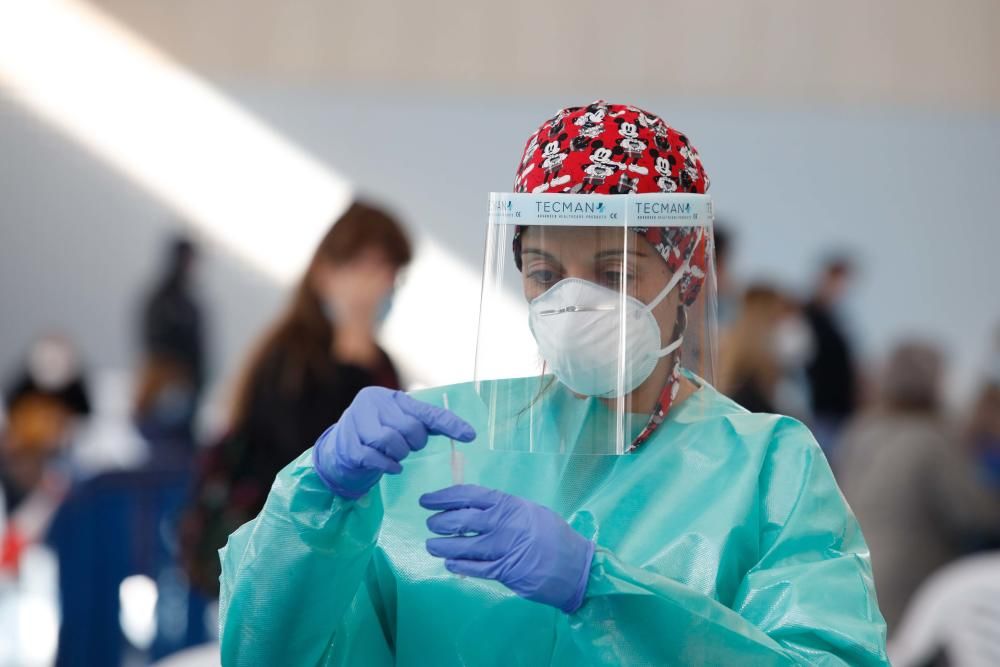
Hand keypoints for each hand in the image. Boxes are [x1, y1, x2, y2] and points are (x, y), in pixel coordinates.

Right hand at [313, 388, 474, 498]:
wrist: (340, 449)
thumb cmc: (378, 433)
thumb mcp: (400, 422)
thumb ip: (423, 422)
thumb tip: (464, 431)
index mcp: (391, 397)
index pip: (426, 411)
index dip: (449, 424)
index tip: (470, 436)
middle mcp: (372, 403)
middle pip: (409, 427)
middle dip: (415, 442)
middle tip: (409, 446)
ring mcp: (356, 422)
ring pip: (390, 440)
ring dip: (400, 454)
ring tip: (397, 455)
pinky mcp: (348, 444)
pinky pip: (374, 457)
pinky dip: (387, 465)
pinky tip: (391, 467)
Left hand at [421, 485, 594, 612]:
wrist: (575, 565)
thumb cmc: (552, 534)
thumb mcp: (528, 511)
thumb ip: (502, 508)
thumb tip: (472, 506)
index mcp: (508, 504)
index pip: (468, 495)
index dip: (443, 497)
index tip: (427, 500)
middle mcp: (502, 524)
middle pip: (459, 520)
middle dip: (439, 522)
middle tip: (431, 524)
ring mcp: (502, 549)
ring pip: (461, 546)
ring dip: (441, 546)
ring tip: (432, 545)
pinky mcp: (503, 572)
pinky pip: (472, 568)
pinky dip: (457, 565)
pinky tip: (449, 563)